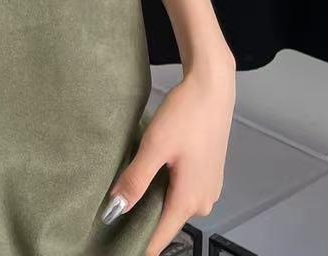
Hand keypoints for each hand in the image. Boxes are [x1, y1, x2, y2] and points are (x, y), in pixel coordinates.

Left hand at [103, 48, 235, 255]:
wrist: (212, 88)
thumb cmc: (186, 114)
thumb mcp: (155, 146)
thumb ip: (136, 180)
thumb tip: (115, 210)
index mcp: (189, 200)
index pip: (161, 237)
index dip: (140, 245)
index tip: (119, 247)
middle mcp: (203, 202)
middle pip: (167, 221)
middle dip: (142, 219)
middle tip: (114, 211)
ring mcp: (208, 189)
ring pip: (174, 204)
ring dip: (154, 199)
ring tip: (128, 188)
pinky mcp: (208, 175)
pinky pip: (182, 191)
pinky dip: (165, 187)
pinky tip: (151, 172)